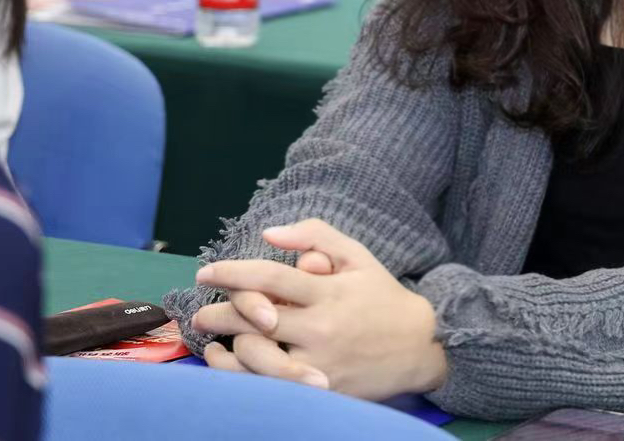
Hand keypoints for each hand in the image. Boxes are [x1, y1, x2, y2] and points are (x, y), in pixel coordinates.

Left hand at [191, 220, 447, 400]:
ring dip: (226, 347)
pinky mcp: (321, 390)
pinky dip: (242, 376)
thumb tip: (269, 233)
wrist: (422, 347)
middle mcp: (321, 328)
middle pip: (255, 318)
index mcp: (329, 292)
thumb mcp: (358, 256)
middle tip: (201, 310)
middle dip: (219, 312)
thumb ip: (316, 235)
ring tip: (211, 340)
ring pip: (257, 358)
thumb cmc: (383, 297)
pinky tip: (230, 364)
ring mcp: (319, 363)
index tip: (207, 273)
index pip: (271, 278)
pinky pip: (269, 386)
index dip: (233, 272)